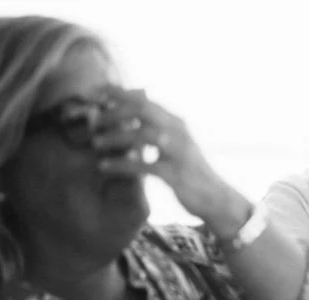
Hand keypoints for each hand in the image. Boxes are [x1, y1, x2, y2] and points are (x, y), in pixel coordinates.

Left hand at [88, 87, 247, 227]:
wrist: (216, 198)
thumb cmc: (190, 171)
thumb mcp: (175, 145)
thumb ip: (155, 131)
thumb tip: (128, 120)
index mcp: (175, 122)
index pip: (145, 99)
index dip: (119, 94)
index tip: (97, 93)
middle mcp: (178, 131)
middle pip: (142, 110)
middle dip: (115, 111)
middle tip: (92, 119)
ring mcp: (177, 151)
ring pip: (142, 136)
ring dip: (115, 137)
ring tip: (95, 142)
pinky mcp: (174, 174)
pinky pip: (143, 166)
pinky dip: (121, 164)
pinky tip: (103, 166)